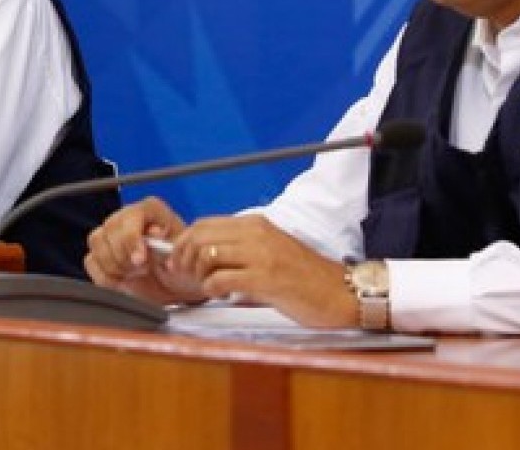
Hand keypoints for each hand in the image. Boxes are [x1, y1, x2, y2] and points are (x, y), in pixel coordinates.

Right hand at [85, 197, 206, 304]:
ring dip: (115, 265)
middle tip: (143, 269)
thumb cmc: (182, 267)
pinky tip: (123, 280)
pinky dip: (105, 276)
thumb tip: (152, 239)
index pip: (131, 216)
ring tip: (135, 274)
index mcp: (151, 210)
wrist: (176, 286)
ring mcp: (111, 234)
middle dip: (125, 256)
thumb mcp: (182, 256)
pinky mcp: (100, 253)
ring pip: (97, 242)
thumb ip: (168, 246)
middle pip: (110, 230)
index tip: (140, 260)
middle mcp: (127, 216)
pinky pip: (91, 261)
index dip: (132, 239)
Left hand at [167, 214, 356, 326]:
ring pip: (207, 255)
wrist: (341, 292)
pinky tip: (222, 296)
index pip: (204, 225)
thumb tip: (204, 257)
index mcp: (256, 225)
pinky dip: (212, 289)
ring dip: (198, 275)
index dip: (184, 242)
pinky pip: (222, 279)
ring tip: (208, 287)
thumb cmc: (306, 278)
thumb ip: (240, 251)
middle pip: (200, 237)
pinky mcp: (266, 278)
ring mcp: (262, 255)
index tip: (178, 260)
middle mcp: (256, 234)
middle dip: (183, 257)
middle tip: (185, 276)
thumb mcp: (270, 252)